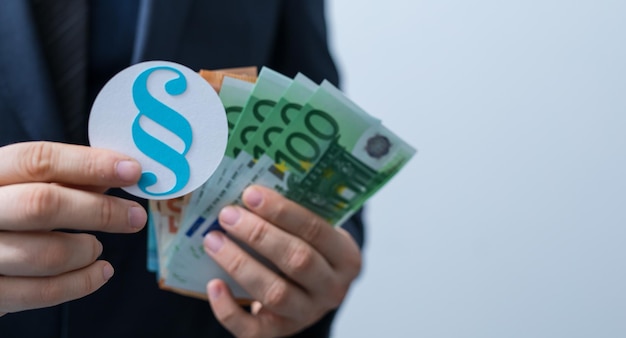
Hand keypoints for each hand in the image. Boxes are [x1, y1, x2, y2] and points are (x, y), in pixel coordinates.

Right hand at [0, 142, 146, 315]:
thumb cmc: (4, 210)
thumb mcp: (22, 184)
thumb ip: (66, 177)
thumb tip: (123, 174)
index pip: (38, 160)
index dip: (90, 164)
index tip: (133, 171)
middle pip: (43, 205)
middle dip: (100, 211)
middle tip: (135, 217)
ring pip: (45, 254)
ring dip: (86, 250)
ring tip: (98, 246)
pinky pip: (42, 294)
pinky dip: (82, 282)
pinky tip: (101, 271)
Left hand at [204, 185, 361, 336]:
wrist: (311, 293)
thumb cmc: (308, 250)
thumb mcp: (315, 234)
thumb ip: (293, 218)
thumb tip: (249, 194)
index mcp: (346, 257)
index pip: (316, 230)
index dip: (282, 212)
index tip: (250, 194)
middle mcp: (332, 289)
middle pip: (296, 260)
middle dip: (258, 235)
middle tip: (227, 215)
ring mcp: (306, 315)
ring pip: (274, 292)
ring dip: (239, 263)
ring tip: (213, 240)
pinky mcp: (278, 332)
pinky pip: (252, 329)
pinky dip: (228, 308)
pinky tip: (213, 284)